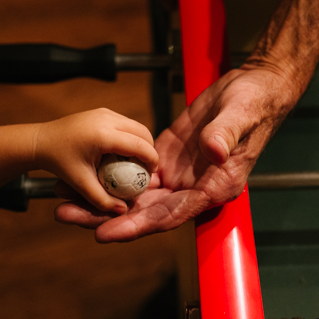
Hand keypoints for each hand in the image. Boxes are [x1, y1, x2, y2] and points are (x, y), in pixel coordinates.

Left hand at [34, 108, 158, 214]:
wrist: (40, 140)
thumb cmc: (58, 162)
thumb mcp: (80, 183)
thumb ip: (101, 199)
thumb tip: (122, 211)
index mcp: (103, 135)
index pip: (139, 145)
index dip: (151, 159)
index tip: (153, 172)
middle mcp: (106, 119)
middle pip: (143, 131)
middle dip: (150, 149)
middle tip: (148, 168)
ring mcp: (104, 112)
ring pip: (136, 125)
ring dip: (142, 141)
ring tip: (138, 161)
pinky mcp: (103, 111)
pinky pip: (126, 123)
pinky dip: (131, 136)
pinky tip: (124, 152)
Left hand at [54, 65, 299, 241]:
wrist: (255, 87)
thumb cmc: (255, 104)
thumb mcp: (241, 116)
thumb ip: (225, 136)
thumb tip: (212, 153)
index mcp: (215, 187)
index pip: (171, 215)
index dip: (137, 225)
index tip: (106, 232)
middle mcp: (193, 188)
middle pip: (145, 212)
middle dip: (106, 217)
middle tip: (69, 217)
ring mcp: (179, 174)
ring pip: (135, 195)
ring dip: (102, 200)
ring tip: (64, 202)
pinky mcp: (166, 156)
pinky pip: (133, 171)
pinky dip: (109, 176)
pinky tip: (82, 176)